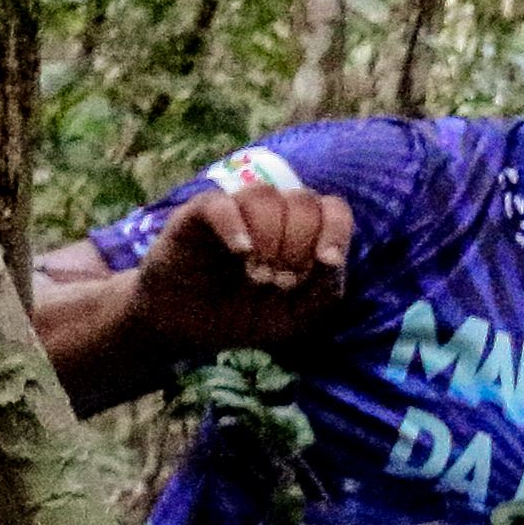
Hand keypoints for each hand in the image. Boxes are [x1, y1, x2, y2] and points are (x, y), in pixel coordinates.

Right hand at [132, 177, 353, 355]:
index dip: (335, 230)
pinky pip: (219, 203)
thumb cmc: (246, 315)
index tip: (326, 261)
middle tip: (279, 281)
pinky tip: (241, 252)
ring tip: (257, 274)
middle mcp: (270, 213)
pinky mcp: (196, 216)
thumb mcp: (296, 316)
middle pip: (303, 201)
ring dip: (270, 237)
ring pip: (264, 195)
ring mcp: (234, 211)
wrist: (188, 329)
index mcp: (300, 232)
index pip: (332, 208)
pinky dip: (235, 225)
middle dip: (299, 244)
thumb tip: (332, 258)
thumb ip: (324, 291)